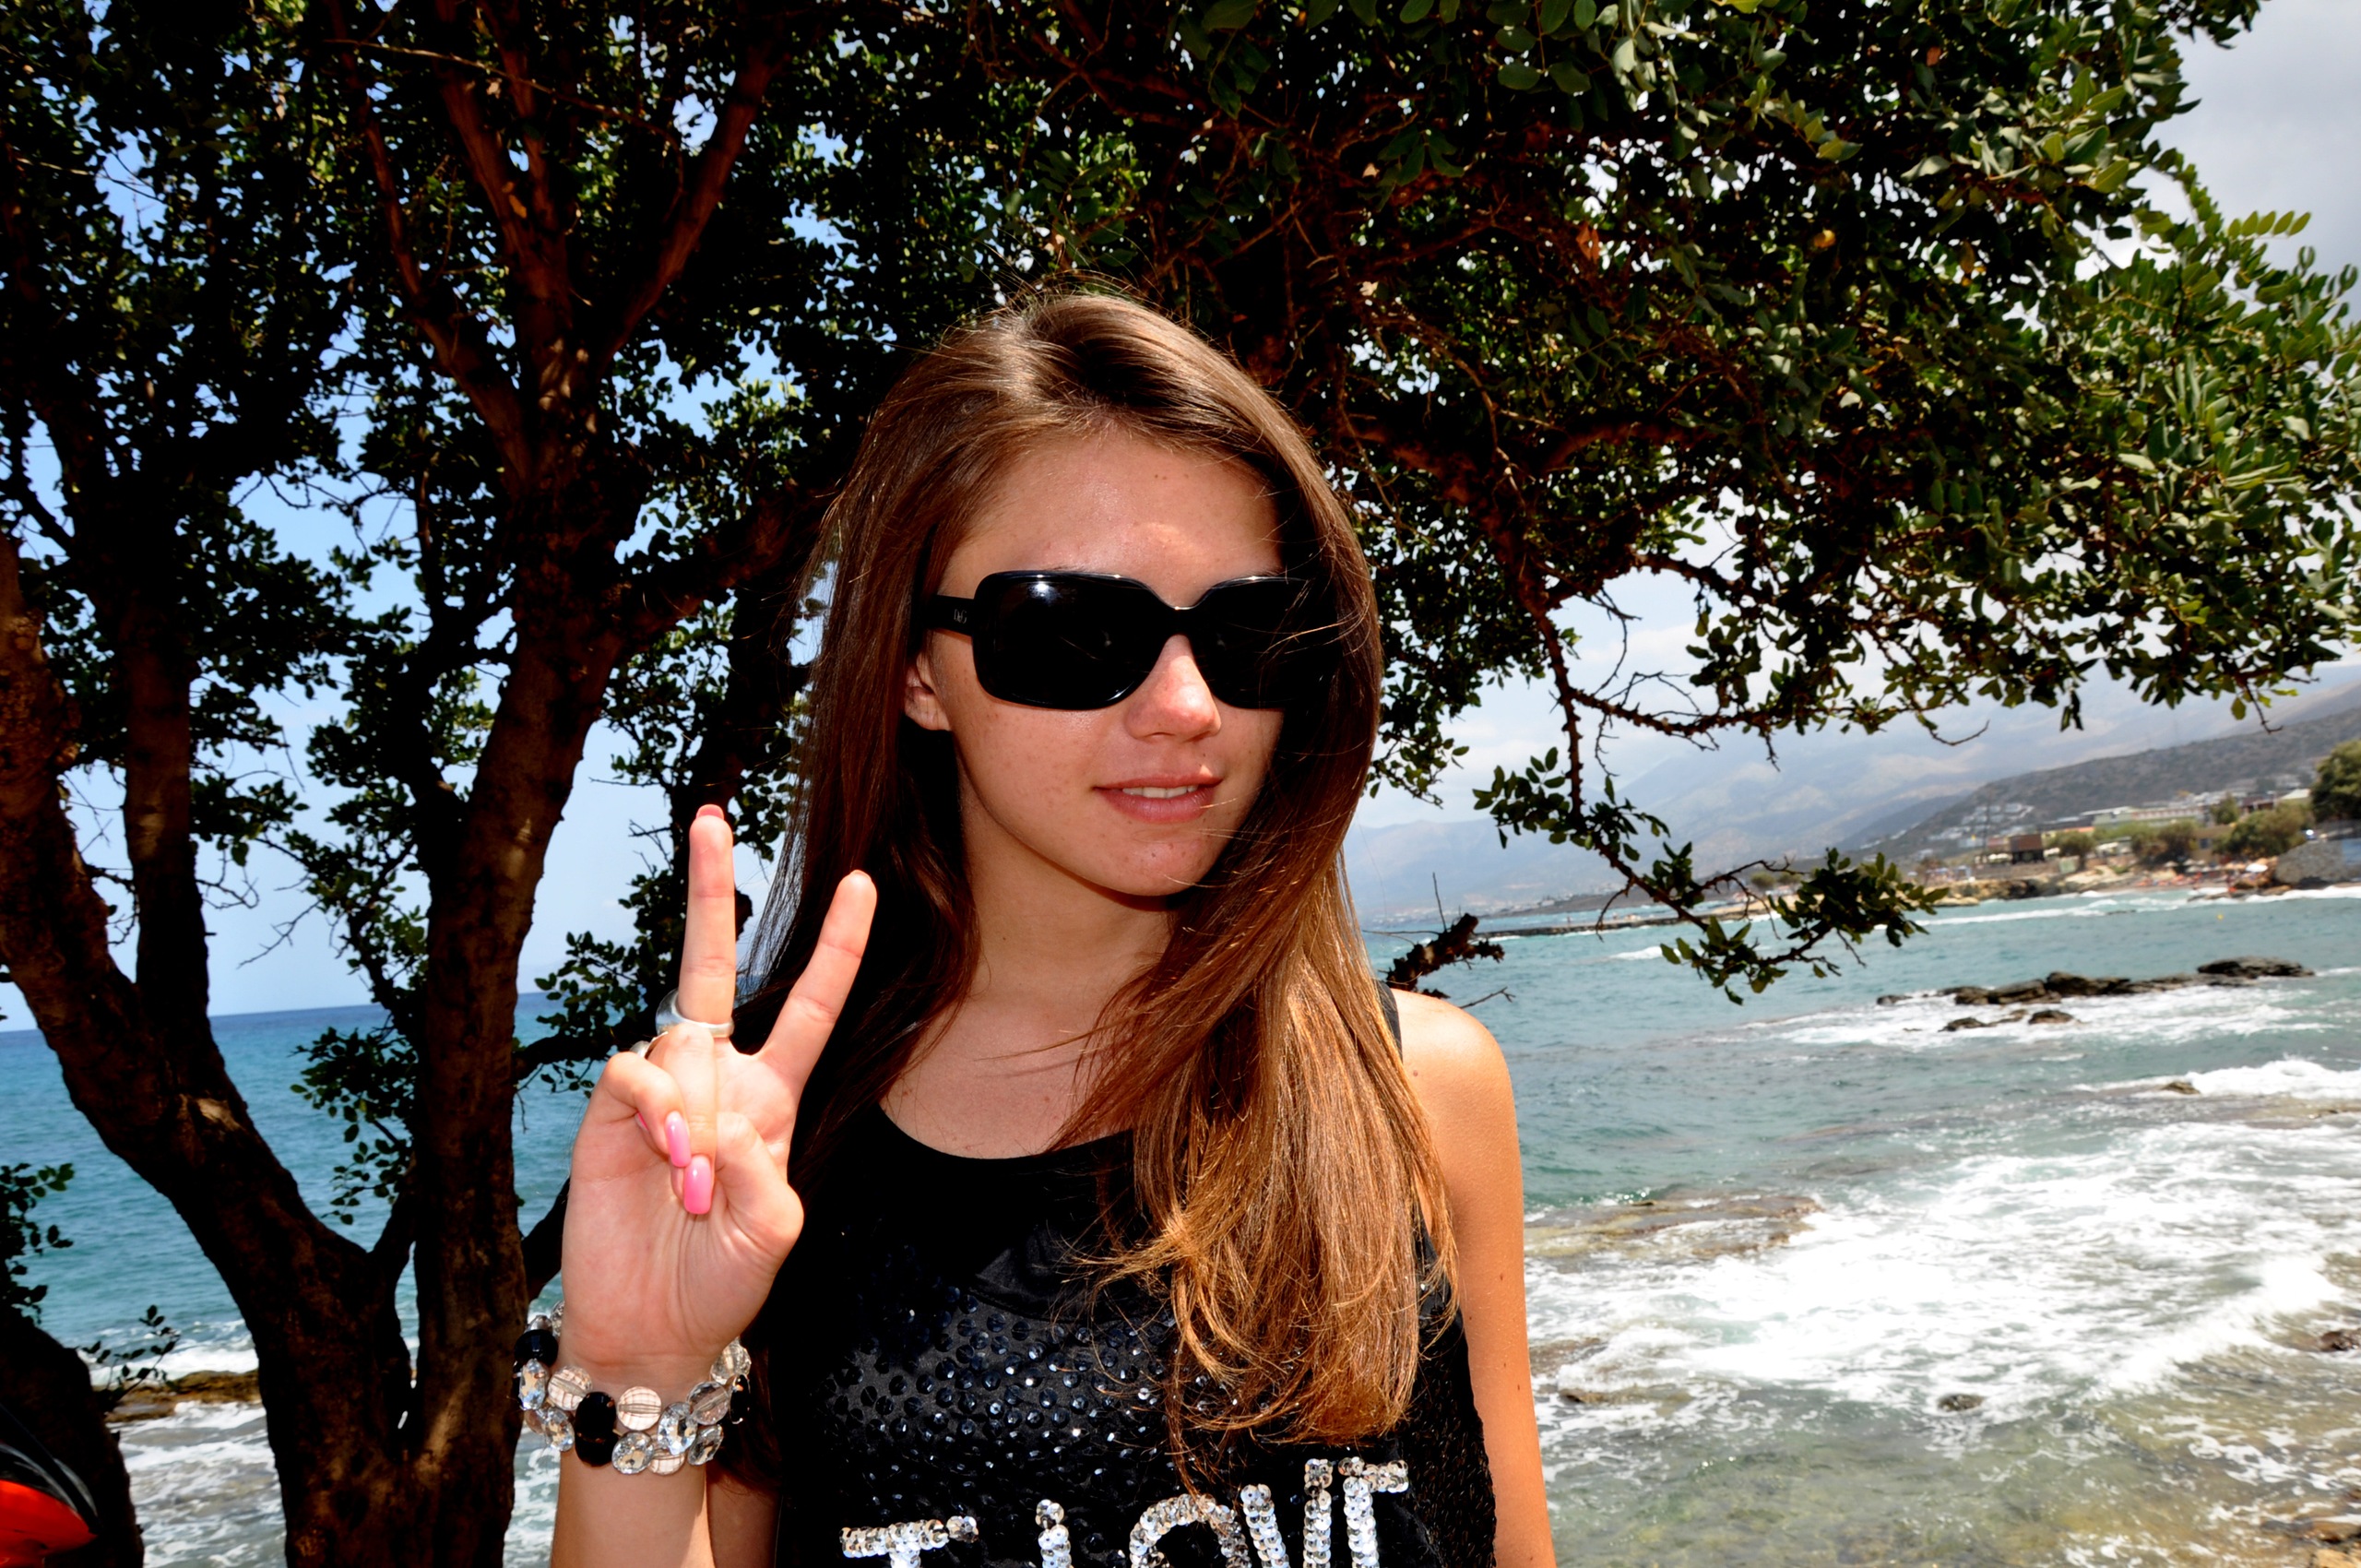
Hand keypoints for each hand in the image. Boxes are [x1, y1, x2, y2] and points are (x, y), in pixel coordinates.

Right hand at [556, 805, 874, 1381]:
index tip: (862, 881)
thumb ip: (764, 1169)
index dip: (836, 946)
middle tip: (711, 815)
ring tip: (698, 1187)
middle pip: (715, 965)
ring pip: (683, 1043)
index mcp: (773, 1096)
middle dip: (711, 890)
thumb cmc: (725, 1280)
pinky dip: (659, 1109)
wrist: (654, 1330)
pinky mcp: (609, 1115)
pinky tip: (671, 1160)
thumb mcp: (776, 1231)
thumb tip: (714, 1118)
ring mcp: (660, 1092)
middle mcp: (717, 1078)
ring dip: (698, 1115)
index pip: (810, 1006)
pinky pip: (636, 1074)